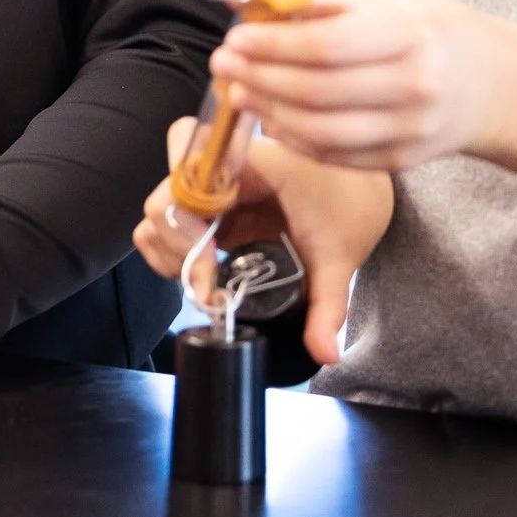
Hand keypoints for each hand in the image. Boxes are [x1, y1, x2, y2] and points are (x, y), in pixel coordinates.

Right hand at [135, 118, 393, 365]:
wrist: (356, 190)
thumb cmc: (349, 206)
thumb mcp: (340, 258)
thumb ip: (329, 306)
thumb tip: (326, 353)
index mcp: (255, 162)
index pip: (193, 171)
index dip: (190, 218)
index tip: (213, 260)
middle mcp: (223, 167)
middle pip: (166, 195)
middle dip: (180, 246)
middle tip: (208, 284)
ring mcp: (212, 186)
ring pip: (159, 208)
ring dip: (172, 250)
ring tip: (204, 281)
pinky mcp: (209, 204)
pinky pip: (167, 218)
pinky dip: (171, 249)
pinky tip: (201, 273)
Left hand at [207, 0, 516, 171]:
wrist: (493, 83)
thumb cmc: (427, 27)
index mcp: (410, 33)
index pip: (328, 44)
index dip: (273, 44)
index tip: (236, 36)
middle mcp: (415, 86)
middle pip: (318, 91)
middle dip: (261, 78)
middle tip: (224, 64)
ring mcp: (410, 130)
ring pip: (321, 131)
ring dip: (270, 111)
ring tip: (239, 91)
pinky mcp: (401, 162)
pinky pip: (334, 155)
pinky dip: (294, 138)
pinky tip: (272, 116)